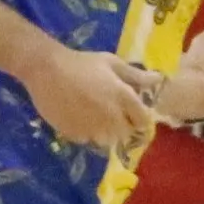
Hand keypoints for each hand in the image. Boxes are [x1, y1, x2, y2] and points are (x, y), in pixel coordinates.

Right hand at [23, 45, 157, 154]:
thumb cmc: (81, 63)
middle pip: (126, 133)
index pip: (143, 121)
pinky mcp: (75, 133)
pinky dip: (85, 133)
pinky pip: (87, 139)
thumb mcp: (111, 63)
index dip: (138, 118)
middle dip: (122, 126)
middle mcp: (112, 116)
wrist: (44, 68)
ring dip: (103, 132)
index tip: (130, 112)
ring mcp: (93, 127)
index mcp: (124, 98)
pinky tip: (77, 117)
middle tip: (108, 112)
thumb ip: (136, 76)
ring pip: (107, 140)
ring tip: (91, 115)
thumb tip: (159, 80)